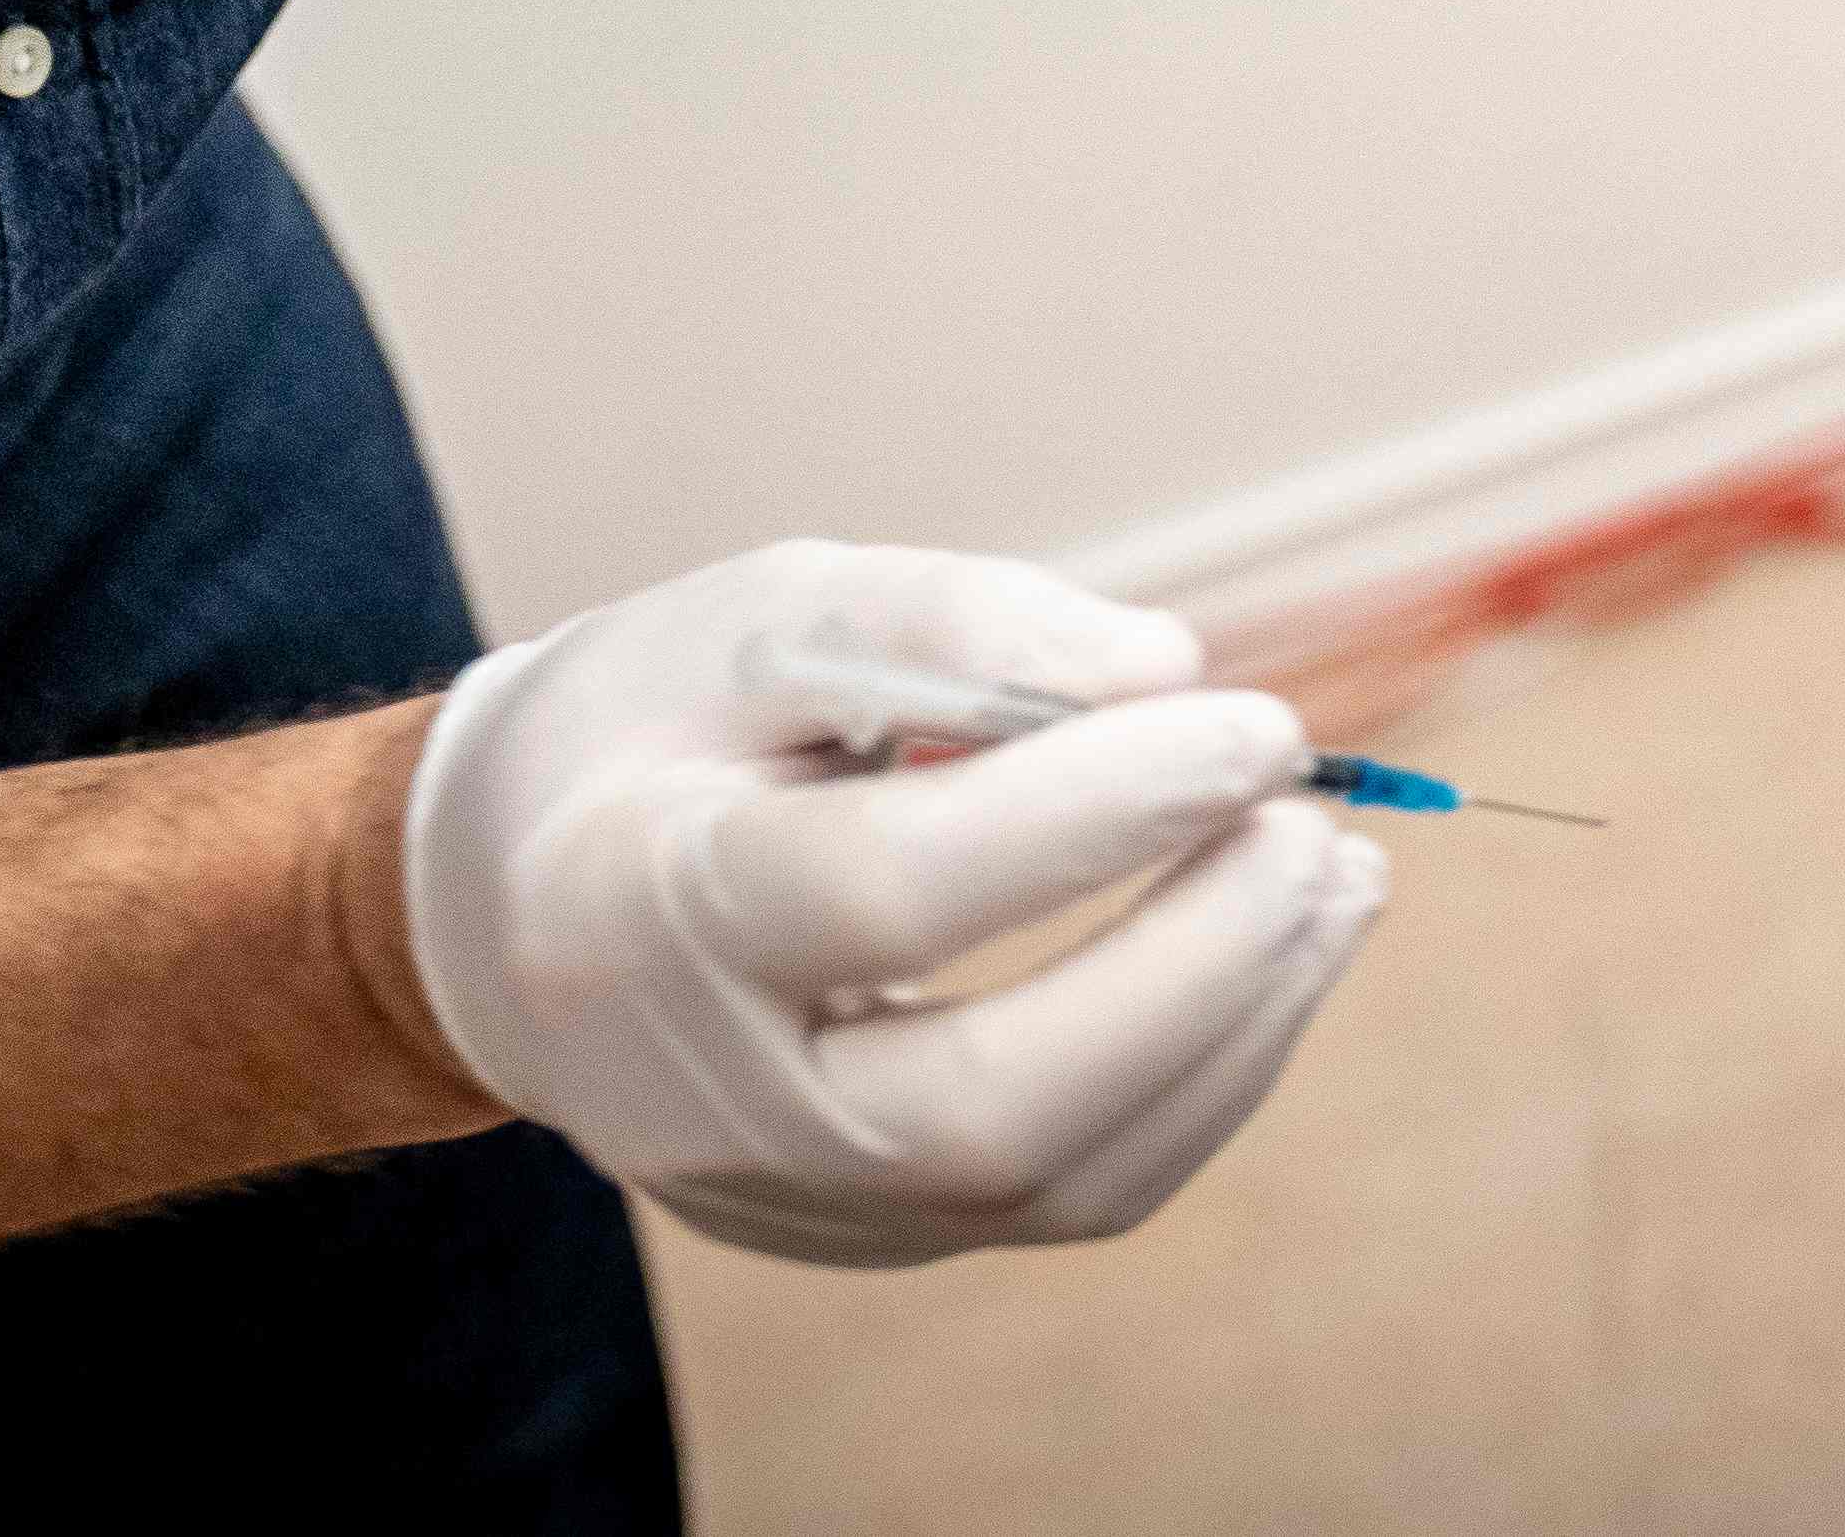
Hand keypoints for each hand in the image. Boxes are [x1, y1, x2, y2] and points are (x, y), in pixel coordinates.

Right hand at [400, 540, 1382, 1265]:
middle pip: (987, 1103)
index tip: (1253, 725)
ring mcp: (784, 1196)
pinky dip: (1200, 1078)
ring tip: (1336, 880)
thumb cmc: (649, 734)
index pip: (892, 890)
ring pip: (1055, 1179)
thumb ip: (960, 625)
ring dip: (1236, 1029)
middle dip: (1195, 968)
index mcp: (643, 909)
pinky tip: (1268, 957)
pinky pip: (1068, 1191)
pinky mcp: (865, 1232)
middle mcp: (706, 1097)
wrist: (508, 911)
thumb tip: (1168, 673)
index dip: (1096, 807)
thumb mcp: (765, 612)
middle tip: (1315, 827)